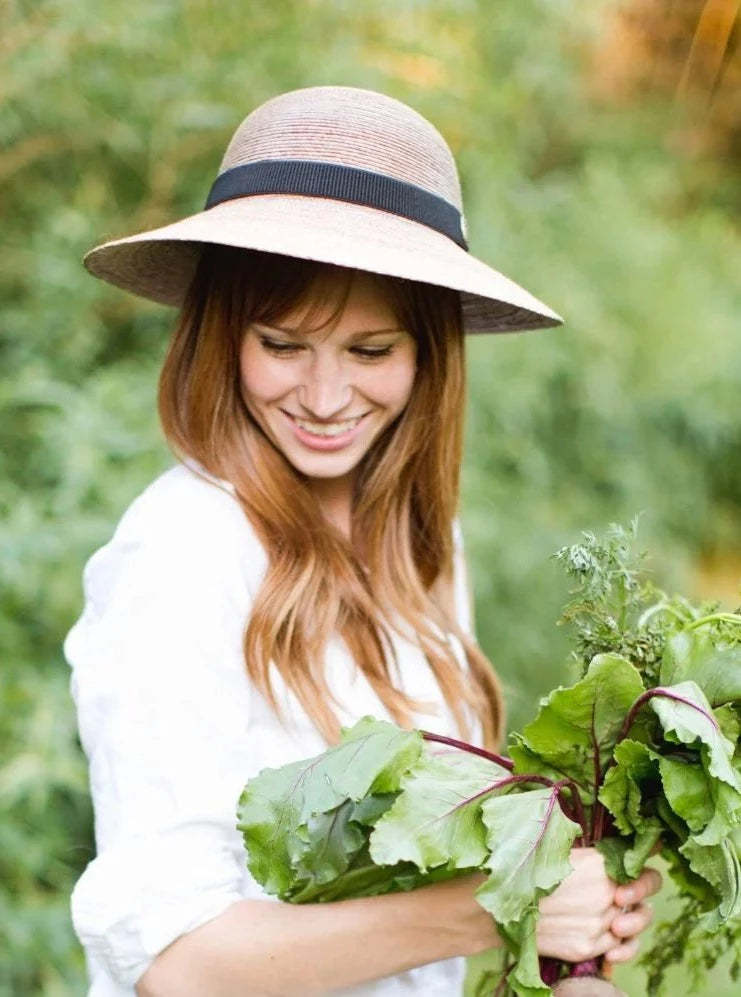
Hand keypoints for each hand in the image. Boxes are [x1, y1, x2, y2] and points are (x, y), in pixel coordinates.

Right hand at [536, 848, 661, 964]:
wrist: (498, 904)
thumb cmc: (526, 868)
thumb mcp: (560, 849)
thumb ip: (594, 855)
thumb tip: (628, 848)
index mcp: (598, 864)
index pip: (642, 871)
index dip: (643, 875)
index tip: (636, 876)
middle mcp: (603, 894)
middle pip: (639, 901)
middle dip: (635, 900)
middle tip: (624, 899)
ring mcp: (596, 924)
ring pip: (629, 926)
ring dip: (627, 923)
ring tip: (616, 919)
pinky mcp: (586, 948)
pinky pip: (615, 948)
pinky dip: (616, 945)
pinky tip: (607, 936)